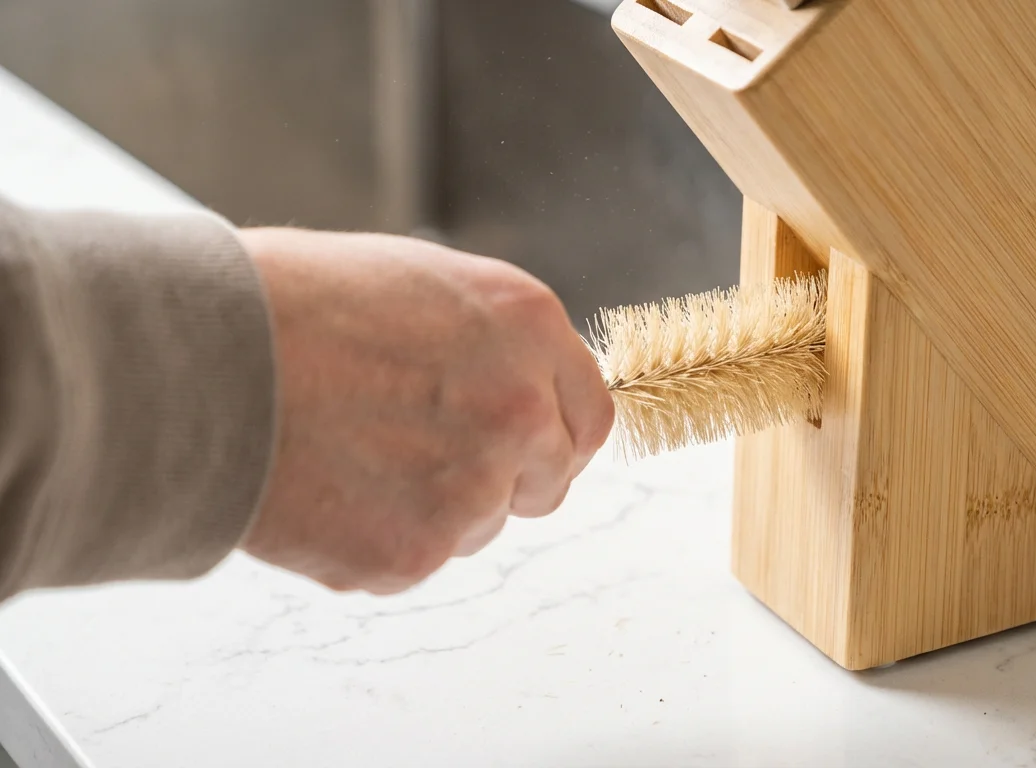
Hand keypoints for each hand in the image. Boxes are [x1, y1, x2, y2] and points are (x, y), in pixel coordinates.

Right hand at [236, 228, 613, 594]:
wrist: (197, 357)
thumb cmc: (288, 303)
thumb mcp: (420, 284)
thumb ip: (487, 344)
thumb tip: (512, 386)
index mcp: (528, 327)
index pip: (590, 417)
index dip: (555, 439)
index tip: (530, 452)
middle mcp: (520, 408)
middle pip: (546, 481)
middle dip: (502, 482)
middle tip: (427, 464)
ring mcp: (471, 486)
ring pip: (476, 527)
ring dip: (428, 510)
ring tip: (346, 457)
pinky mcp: (413, 552)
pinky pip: (410, 562)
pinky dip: (368, 541)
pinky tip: (320, 491)